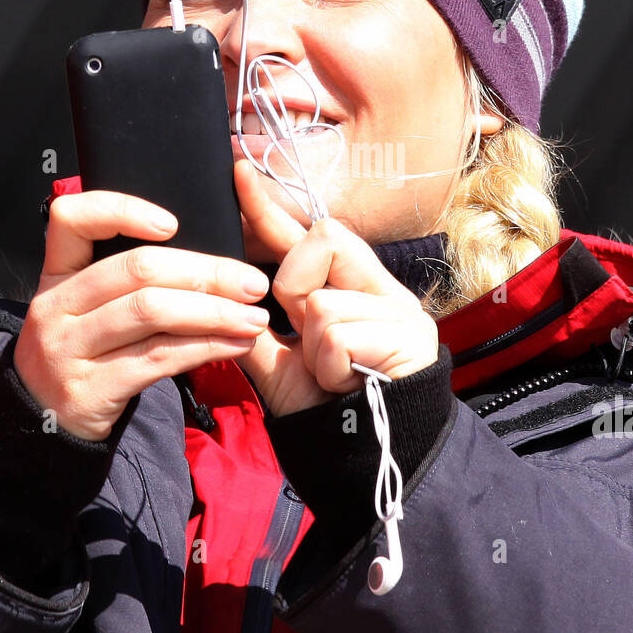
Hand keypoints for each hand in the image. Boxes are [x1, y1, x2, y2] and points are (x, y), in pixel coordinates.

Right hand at [14, 190, 272, 439]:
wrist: (48, 426)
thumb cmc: (89, 356)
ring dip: (215, 312)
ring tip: (255, 317)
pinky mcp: (89, 389)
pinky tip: (237, 346)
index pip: (73, 219)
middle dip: (206, 273)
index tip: (173, 222)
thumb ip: (127, 281)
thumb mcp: (88, 310)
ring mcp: (67, 349)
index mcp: (56, 275)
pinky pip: (159, 358)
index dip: (123, 211)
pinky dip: (206, 347)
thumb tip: (210, 260)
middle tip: (253, 283)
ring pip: (152, 312)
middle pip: (136, 270)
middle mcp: (55, 308)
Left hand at [233, 159, 439, 417]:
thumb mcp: (280, 366)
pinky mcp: (412, 334)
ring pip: (323, 301)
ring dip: (315, 350)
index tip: (238, 170)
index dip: (271, 206)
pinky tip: (350, 385)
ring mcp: (401, 310)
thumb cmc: (327, 413)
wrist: (368, 461)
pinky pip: (339, 335)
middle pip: (325, 238)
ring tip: (337, 377)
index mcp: (351, 289)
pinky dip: (332, 368)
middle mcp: (380, 289)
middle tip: (309, 338)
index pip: (309, 235)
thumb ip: (253, 328)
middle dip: (297, 288)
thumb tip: (219, 299)